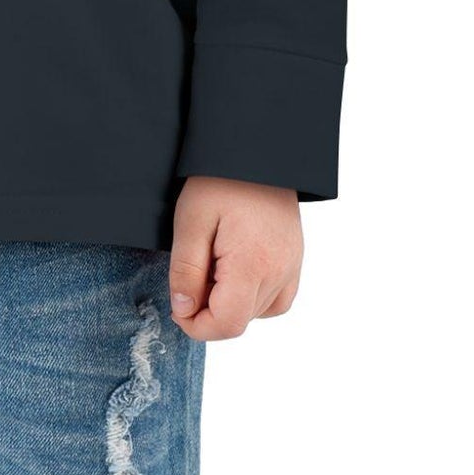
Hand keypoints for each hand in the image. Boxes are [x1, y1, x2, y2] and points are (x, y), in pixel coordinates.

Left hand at [167, 176, 302, 338]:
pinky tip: (235, 271)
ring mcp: (292, 266)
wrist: (257, 148)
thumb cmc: (220, 180)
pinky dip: (252, 296)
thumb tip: (184, 310)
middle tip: (193, 270)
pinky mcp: (295, 259)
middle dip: (208, 309)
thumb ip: (186, 271)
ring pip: (256, 312)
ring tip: (213, 262)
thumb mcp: (191, 221)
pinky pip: (275, 299)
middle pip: (240, 319)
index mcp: (253, 264)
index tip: (178, 305)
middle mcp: (280, 272)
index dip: (196, 325)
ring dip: (229, 301)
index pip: (227, 324)